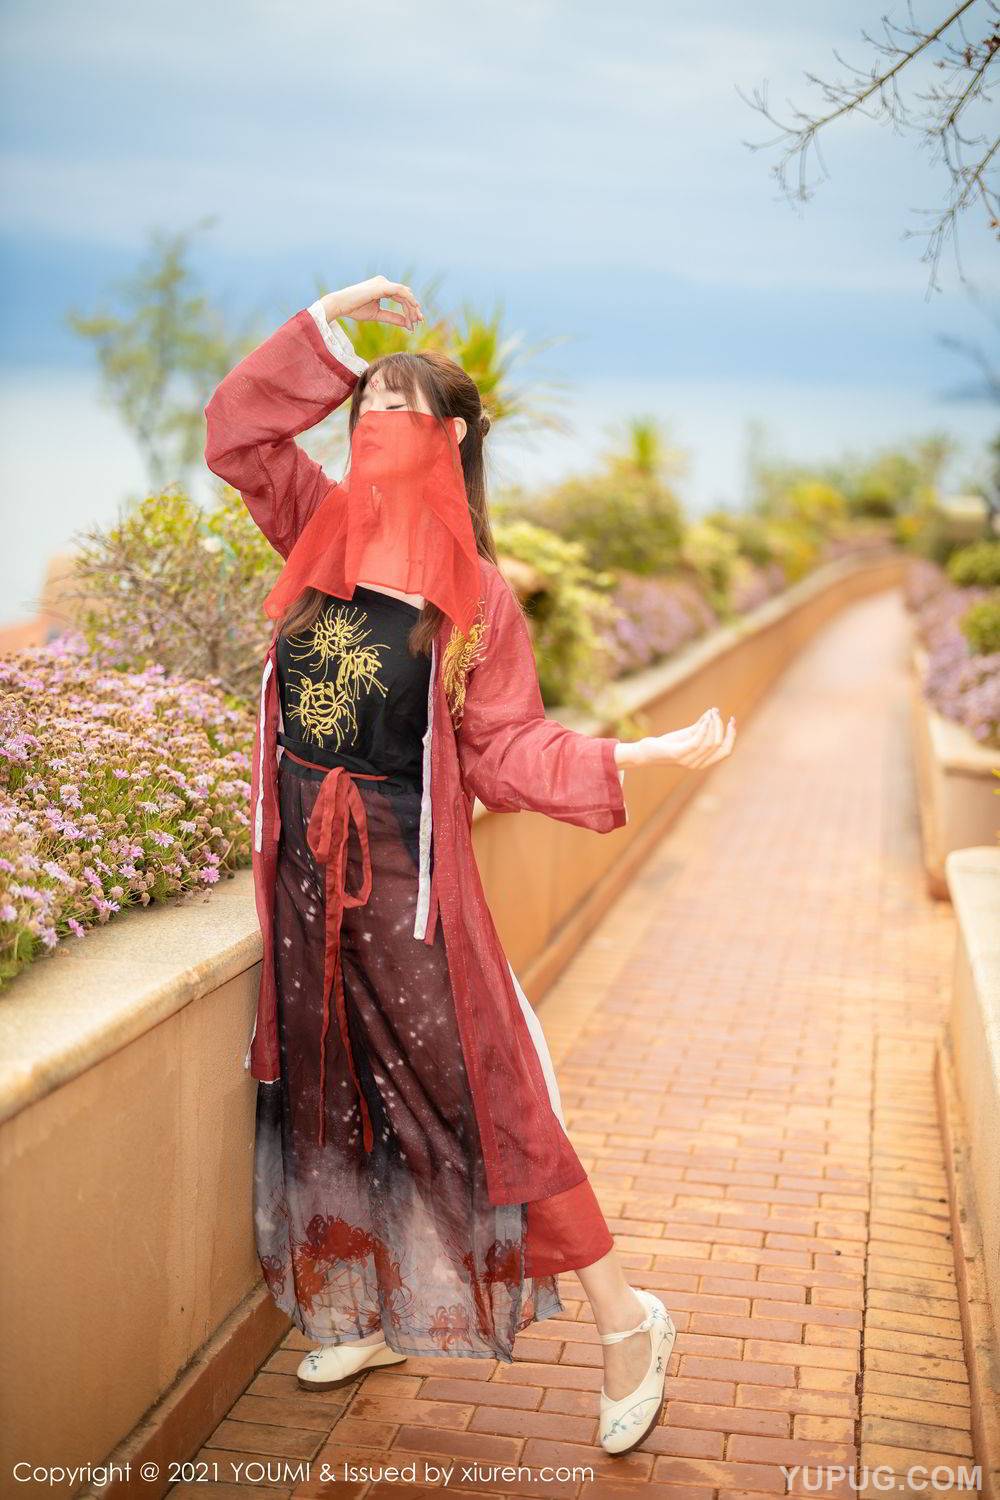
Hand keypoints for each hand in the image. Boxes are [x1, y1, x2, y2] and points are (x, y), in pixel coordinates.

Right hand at [320, 277, 422, 331]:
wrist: (341, 305)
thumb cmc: (355, 309)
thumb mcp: (377, 315)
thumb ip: (392, 318)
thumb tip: (407, 323)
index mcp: (382, 288)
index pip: (401, 298)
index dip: (409, 310)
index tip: (414, 324)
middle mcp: (384, 282)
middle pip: (405, 296)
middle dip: (413, 309)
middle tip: (419, 323)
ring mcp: (383, 282)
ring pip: (405, 294)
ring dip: (412, 307)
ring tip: (415, 321)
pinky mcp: (382, 285)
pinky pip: (400, 291)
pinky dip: (409, 299)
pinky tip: (415, 308)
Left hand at [615, 708, 735, 770]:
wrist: (647, 751)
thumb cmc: (668, 744)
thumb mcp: (688, 733)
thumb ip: (702, 725)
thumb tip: (715, 711)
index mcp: (703, 761)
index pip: (726, 751)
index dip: (731, 735)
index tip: (732, 720)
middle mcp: (698, 763)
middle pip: (720, 745)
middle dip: (722, 727)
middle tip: (717, 714)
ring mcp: (689, 760)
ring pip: (710, 743)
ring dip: (713, 725)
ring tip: (711, 713)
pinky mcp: (679, 754)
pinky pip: (697, 742)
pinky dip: (703, 729)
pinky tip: (705, 719)